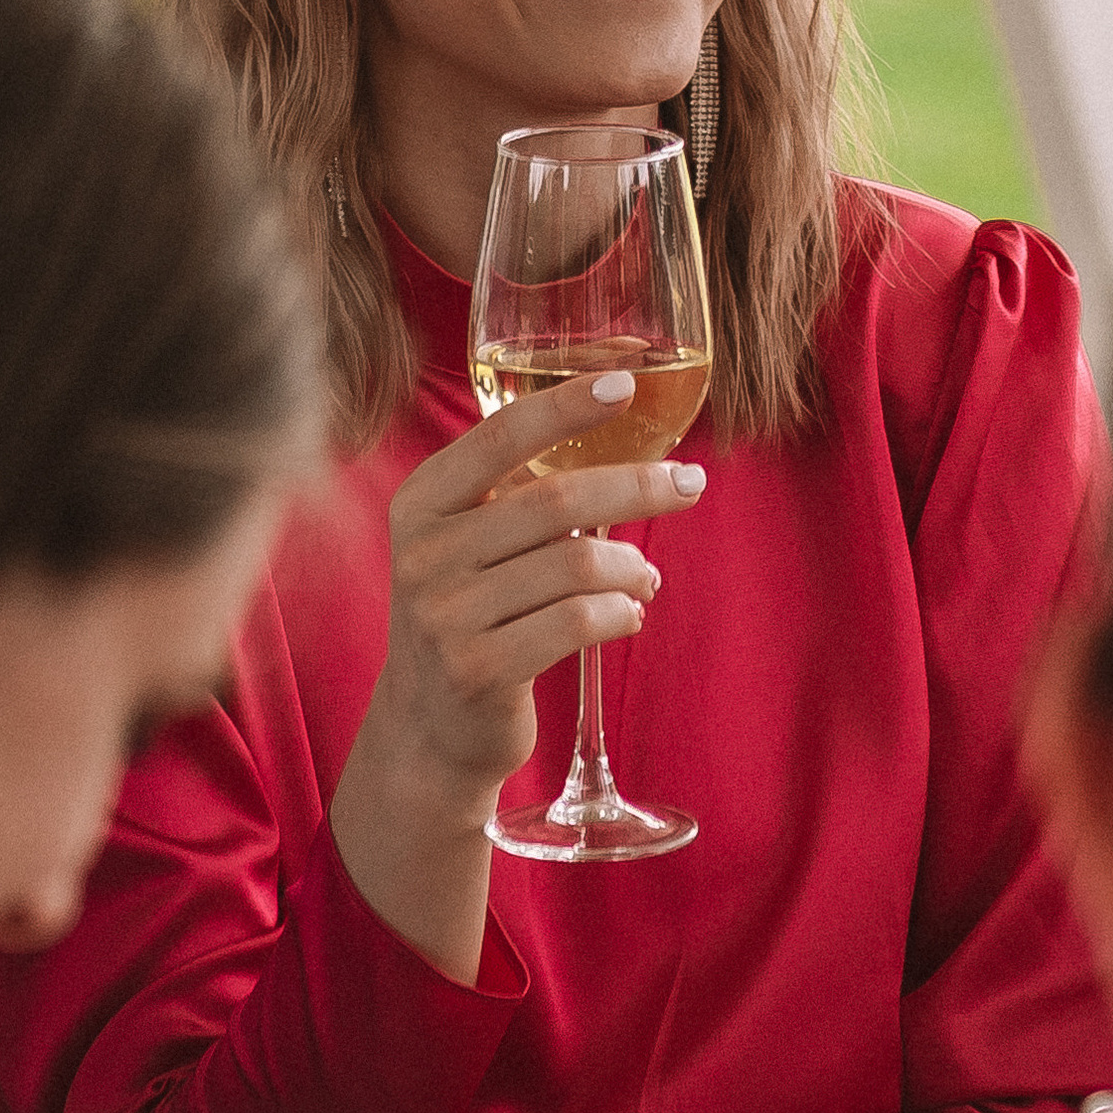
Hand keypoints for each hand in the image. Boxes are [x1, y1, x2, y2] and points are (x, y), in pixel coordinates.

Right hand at [330, 368, 706, 977]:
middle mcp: (424, 553)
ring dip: (631, 566)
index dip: (565, 404)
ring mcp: (445, 615)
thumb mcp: (467, 546)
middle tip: (690, 483)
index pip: (500, 436)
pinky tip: (631, 614)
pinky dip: (619, 613)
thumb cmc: (470, 616)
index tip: (626, 383)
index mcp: (422, 503)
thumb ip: (515, 495)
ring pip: (576, 563)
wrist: (428, 729)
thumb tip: (629, 443)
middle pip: (556, 499)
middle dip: (637, 486)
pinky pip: (575, 622)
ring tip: (647, 576)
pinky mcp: (477, 670)